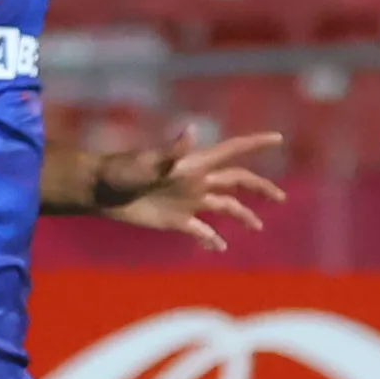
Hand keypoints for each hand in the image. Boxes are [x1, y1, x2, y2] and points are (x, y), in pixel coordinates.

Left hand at [94, 128, 287, 250]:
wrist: (98, 191)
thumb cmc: (120, 172)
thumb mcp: (148, 162)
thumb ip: (172, 151)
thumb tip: (191, 130)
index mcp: (195, 165)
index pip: (232, 151)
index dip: (255, 144)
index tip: (278, 138)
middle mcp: (196, 181)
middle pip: (236, 182)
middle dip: (259, 188)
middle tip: (281, 198)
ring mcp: (187, 201)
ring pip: (223, 207)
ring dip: (241, 215)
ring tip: (257, 227)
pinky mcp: (175, 221)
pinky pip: (199, 231)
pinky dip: (210, 239)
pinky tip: (220, 248)